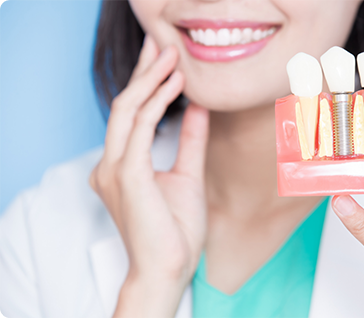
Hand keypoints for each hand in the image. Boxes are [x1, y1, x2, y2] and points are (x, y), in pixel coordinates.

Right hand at [90, 35, 208, 316]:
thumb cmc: (175, 230)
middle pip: (124, 104)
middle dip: (144, 71)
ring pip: (127, 109)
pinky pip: (139, 127)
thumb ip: (190, 140)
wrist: (169, 268)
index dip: (145, 83)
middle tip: (162, 44)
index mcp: (121, 165)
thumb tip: (197, 108)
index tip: (164, 60)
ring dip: (151, 79)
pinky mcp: (127, 174)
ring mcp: (114, 168)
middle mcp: (110, 163)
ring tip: (172, 56)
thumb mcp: (187, 174)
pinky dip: (156, 102)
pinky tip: (176, 85)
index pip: (130, 114)